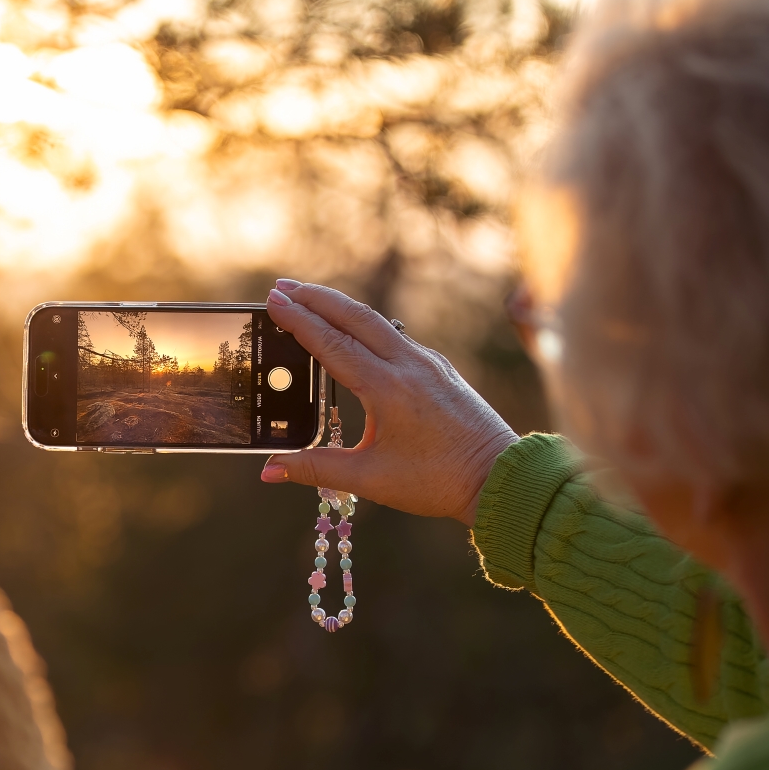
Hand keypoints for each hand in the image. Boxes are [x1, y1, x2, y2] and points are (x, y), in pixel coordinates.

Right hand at [259, 280, 519, 525]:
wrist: (499, 476)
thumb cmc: (437, 481)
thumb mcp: (370, 478)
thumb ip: (316, 469)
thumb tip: (269, 471)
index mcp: (388, 389)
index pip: (333, 344)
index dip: (299, 321)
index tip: (272, 301)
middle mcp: (409, 365)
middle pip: (354, 316)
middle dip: (315, 298)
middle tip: (280, 288)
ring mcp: (427, 361)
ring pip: (376, 322)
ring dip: (340, 307)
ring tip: (309, 299)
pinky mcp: (439, 367)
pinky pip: (394, 335)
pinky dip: (365, 325)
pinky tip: (351, 330)